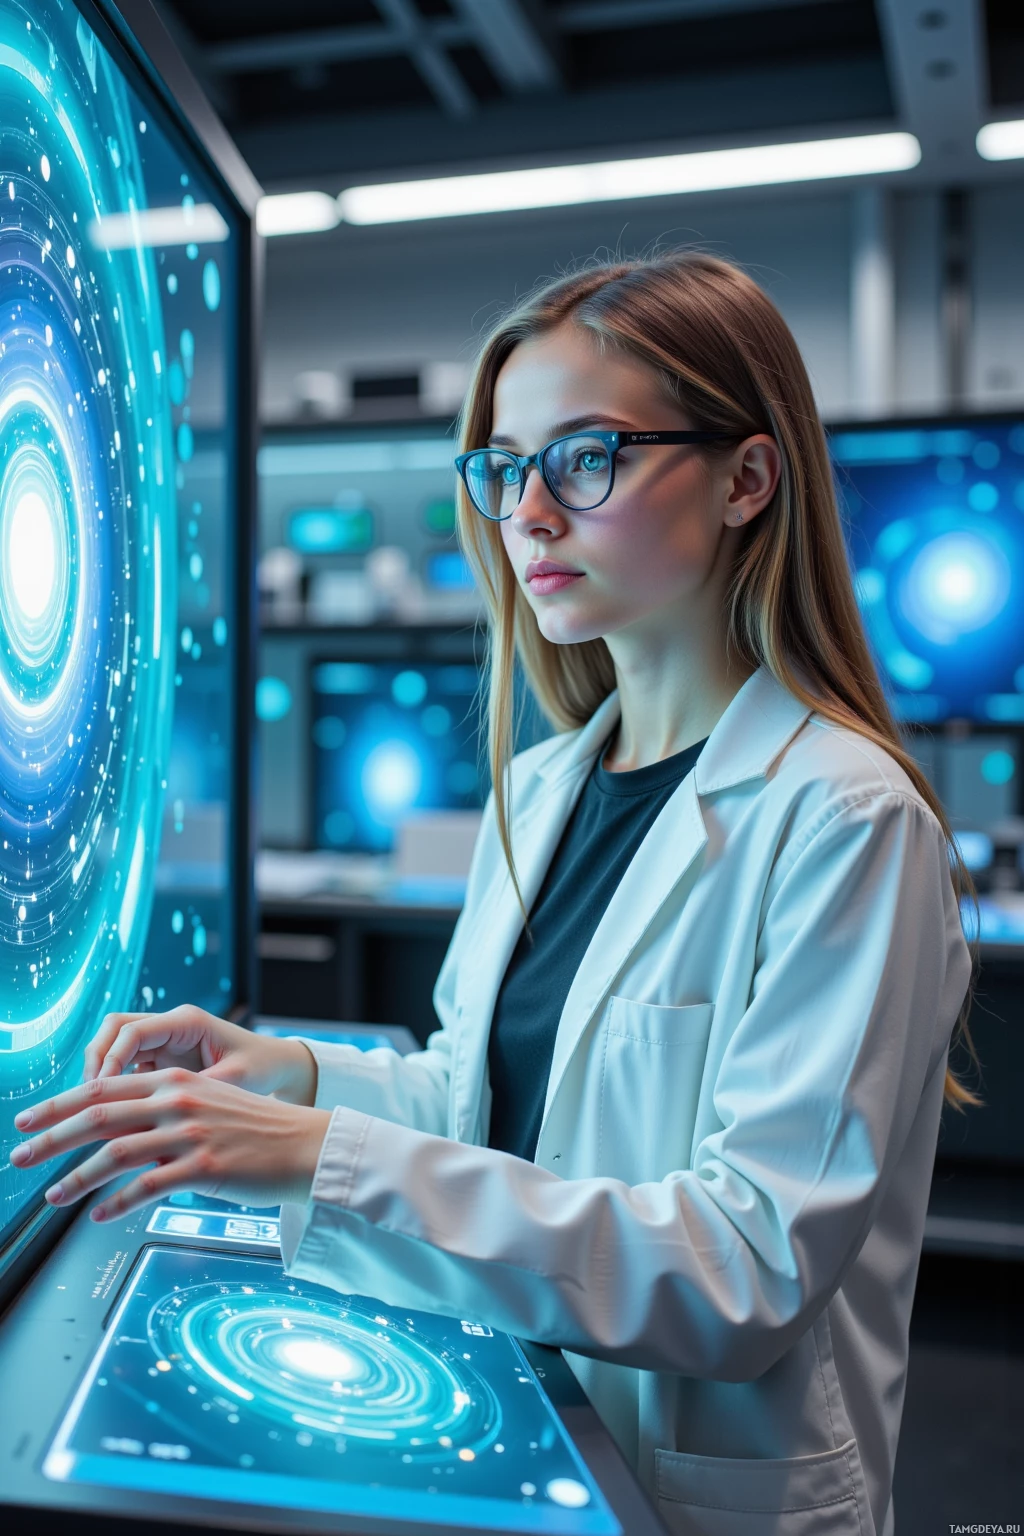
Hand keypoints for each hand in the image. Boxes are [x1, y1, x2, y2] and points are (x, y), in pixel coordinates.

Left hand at [10, 1070, 331, 1220]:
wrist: (306, 1144)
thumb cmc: (258, 1129)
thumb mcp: (209, 1103)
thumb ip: (164, 1110)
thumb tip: (119, 1132)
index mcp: (175, 1081)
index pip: (104, 1087)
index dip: (60, 1104)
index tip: (28, 1119)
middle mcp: (178, 1100)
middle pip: (99, 1116)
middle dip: (51, 1138)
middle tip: (19, 1156)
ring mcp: (190, 1133)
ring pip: (116, 1153)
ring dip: (76, 1178)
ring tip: (51, 1197)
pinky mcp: (204, 1167)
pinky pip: (148, 1186)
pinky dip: (117, 1203)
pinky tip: (98, 1216)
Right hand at [83, 1005, 317, 1104]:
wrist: (274, 1066)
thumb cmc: (259, 1068)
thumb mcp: (234, 1080)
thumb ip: (199, 1092)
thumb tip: (163, 1117)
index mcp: (187, 1021)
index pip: (132, 1030)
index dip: (110, 1059)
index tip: (101, 1091)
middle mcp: (170, 1026)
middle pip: (114, 1029)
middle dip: (96, 1059)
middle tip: (89, 1098)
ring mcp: (163, 1041)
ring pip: (115, 1045)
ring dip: (101, 1071)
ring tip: (96, 1107)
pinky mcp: (161, 1059)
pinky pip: (126, 1064)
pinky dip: (114, 1084)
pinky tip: (112, 1114)